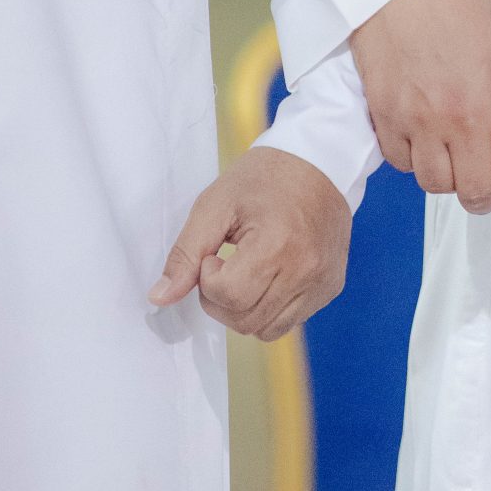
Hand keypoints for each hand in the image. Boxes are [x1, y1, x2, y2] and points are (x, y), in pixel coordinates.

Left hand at [149, 147, 350, 339]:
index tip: (215, 253)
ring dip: (244, 309)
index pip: (228, 295)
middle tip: (225, 263)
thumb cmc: (264, 178)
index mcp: (278, 244)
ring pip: (266, 330)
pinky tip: (268, 276)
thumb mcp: (215, 204)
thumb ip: (186, 253)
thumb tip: (160, 297)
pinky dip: (269, 308)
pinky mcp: (330, 287)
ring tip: (246, 271)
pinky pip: (290, 321)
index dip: (209, 278)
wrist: (319, 161)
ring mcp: (322, 282)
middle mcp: (307, 270)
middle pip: (245, 320)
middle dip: (221, 299)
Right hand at [351, 0, 490, 232]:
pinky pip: (403, 165)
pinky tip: (423, 139)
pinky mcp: (386, 117)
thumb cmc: (471, 10)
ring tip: (455, 157)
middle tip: (489, 184)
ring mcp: (421, 121)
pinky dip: (416, 162)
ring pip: (438, 187)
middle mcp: (464, 119)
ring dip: (451, 181)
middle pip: (478, 192)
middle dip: (488, 198)